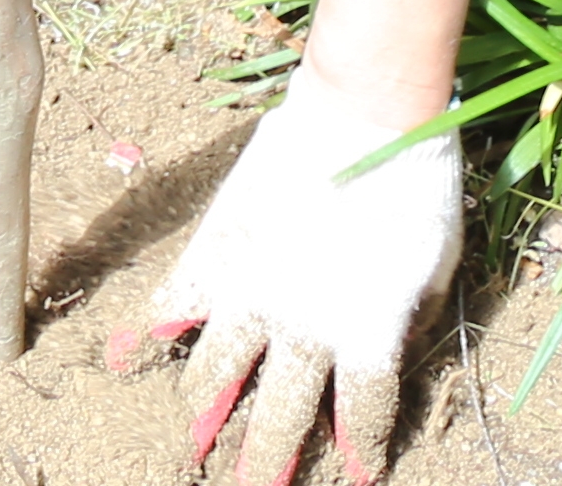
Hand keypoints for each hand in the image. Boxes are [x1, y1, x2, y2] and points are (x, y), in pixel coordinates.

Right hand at [140, 89, 463, 485]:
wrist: (363, 112)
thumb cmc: (416, 182)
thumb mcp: (436, 263)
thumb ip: (411, 315)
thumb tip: (393, 344)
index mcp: (366, 337)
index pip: (360, 418)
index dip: (359, 452)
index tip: (357, 476)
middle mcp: (303, 330)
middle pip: (282, 417)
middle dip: (269, 461)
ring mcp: (252, 292)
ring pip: (219, 373)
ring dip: (206, 412)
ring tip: (196, 441)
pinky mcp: (217, 250)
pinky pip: (172, 303)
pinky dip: (147, 334)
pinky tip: (125, 356)